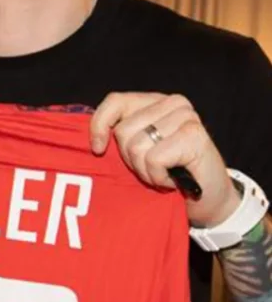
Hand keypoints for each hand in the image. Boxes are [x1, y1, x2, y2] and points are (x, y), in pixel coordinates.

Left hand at [90, 92, 240, 227]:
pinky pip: (153, 159)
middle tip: (152, 168)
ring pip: (136, 146)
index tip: (97, 149)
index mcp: (154, 101)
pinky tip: (174, 180)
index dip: (99, 125)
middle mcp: (172, 103)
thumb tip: (91, 137)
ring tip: (165, 174)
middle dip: (130, 159)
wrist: (210, 200)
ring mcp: (186, 117)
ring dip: (146, 171)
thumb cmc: (170, 174)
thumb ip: (120, 134)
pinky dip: (158, 177)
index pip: (115, 101)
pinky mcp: (193, 135)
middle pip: (123, 130)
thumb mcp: (138, 150)